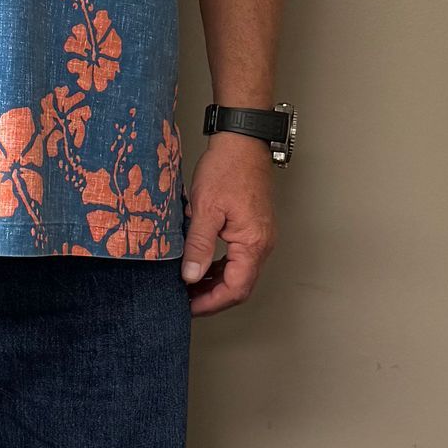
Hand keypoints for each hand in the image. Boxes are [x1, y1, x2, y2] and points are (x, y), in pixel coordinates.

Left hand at [180, 134, 276, 314]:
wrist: (242, 141)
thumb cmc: (227, 168)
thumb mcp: (205, 208)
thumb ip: (198, 245)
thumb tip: (191, 277)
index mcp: (253, 242)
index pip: (236, 289)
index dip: (211, 303)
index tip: (188, 307)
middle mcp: (262, 244)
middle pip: (240, 286)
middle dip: (212, 297)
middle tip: (185, 300)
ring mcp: (260, 236)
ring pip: (240, 273)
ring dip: (216, 283)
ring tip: (189, 285)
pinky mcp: (254, 228)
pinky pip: (239, 258)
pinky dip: (220, 267)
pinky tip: (201, 265)